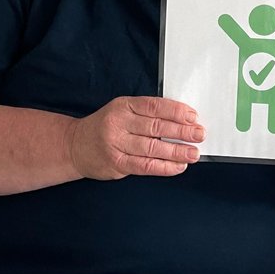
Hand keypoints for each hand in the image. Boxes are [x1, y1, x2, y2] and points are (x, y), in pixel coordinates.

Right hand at [68, 96, 203, 180]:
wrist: (75, 146)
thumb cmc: (106, 126)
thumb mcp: (123, 111)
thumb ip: (147, 113)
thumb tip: (182, 120)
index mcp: (124, 106)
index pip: (154, 106)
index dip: (176, 111)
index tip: (193, 117)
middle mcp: (119, 123)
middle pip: (156, 127)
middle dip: (182, 132)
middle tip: (200, 134)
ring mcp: (116, 144)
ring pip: (153, 148)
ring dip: (177, 152)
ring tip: (193, 153)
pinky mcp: (116, 163)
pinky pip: (145, 166)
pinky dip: (164, 167)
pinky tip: (178, 167)